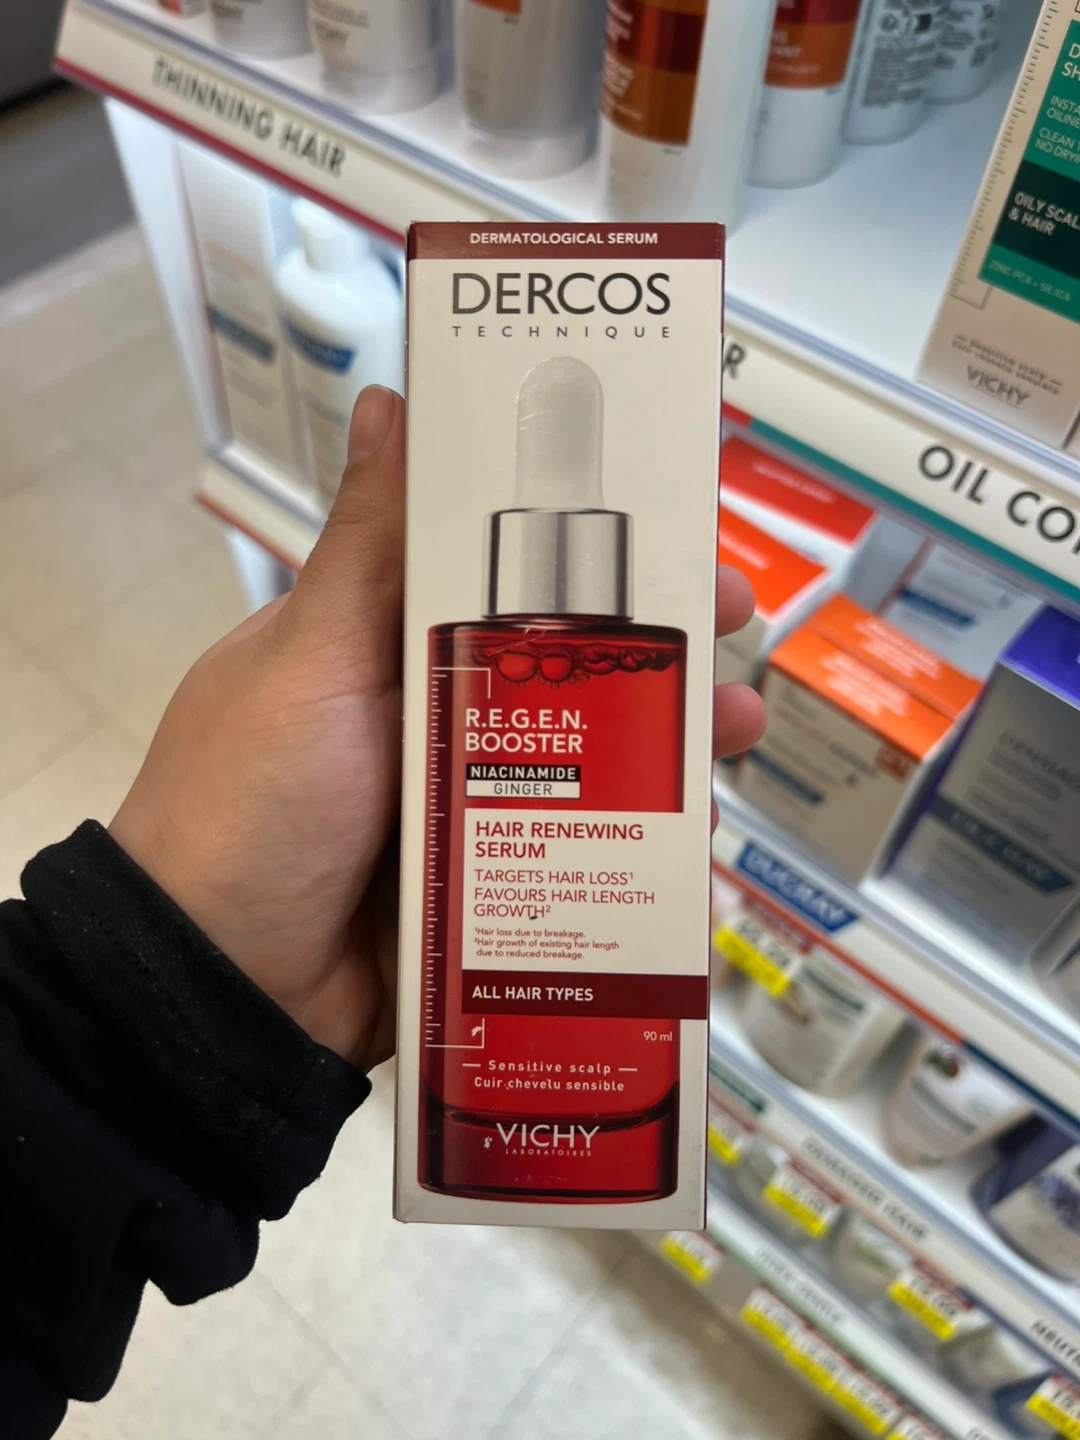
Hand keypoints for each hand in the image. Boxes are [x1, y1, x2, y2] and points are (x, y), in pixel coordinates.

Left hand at [110, 387, 764, 1069]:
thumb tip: (391, 405)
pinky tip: (694, 837)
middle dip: (659, 639)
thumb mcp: (312, 660)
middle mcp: (438, 713)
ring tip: (738, 727)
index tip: (669, 523)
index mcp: (392, 642)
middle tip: (735, 619)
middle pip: (570, 662)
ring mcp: (468, 801)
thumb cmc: (246, 805)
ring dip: (670, 735)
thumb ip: (368, 547)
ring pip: (591, 755)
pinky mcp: (490, 881)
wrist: (222, 991)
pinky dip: (639, 840)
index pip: (511, 570)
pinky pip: (578, 848)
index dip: (593, 541)